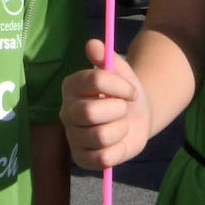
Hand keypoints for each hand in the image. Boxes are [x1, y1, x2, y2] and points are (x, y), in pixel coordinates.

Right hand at [60, 38, 150, 168]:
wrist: (136, 116)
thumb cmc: (124, 91)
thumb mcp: (121, 71)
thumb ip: (106, 57)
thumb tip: (92, 44)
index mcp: (72, 86)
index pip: (93, 81)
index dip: (119, 86)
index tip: (132, 90)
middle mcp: (67, 111)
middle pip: (90, 112)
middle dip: (117, 110)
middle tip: (123, 109)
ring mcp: (73, 137)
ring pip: (100, 136)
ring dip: (120, 129)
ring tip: (120, 125)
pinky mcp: (83, 159)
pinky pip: (104, 158)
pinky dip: (119, 149)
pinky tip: (118, 141)